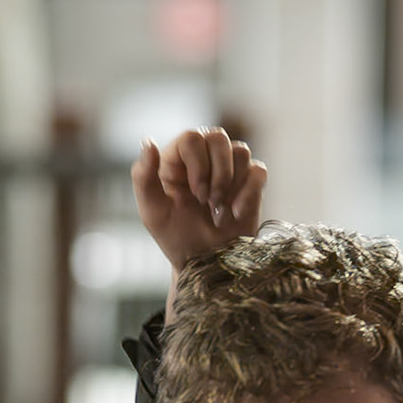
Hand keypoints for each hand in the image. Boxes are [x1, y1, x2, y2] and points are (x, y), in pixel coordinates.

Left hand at [134, 128, 267, 273]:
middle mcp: (204, 158)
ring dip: (231, 185)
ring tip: (219, 210)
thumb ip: (143, 178)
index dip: (197, 162)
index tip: (195, 194)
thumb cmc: (177, 238)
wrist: (206, 264)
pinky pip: (258, 170)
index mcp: (177, 160)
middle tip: (208, 202)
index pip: (192, 138)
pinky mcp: (250, 183)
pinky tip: (236, 213)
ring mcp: (229, 169)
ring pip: (241, 151)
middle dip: (217, 173)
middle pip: (218, 137)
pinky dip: (249, 192)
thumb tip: (148, 142)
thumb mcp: (152, 213)